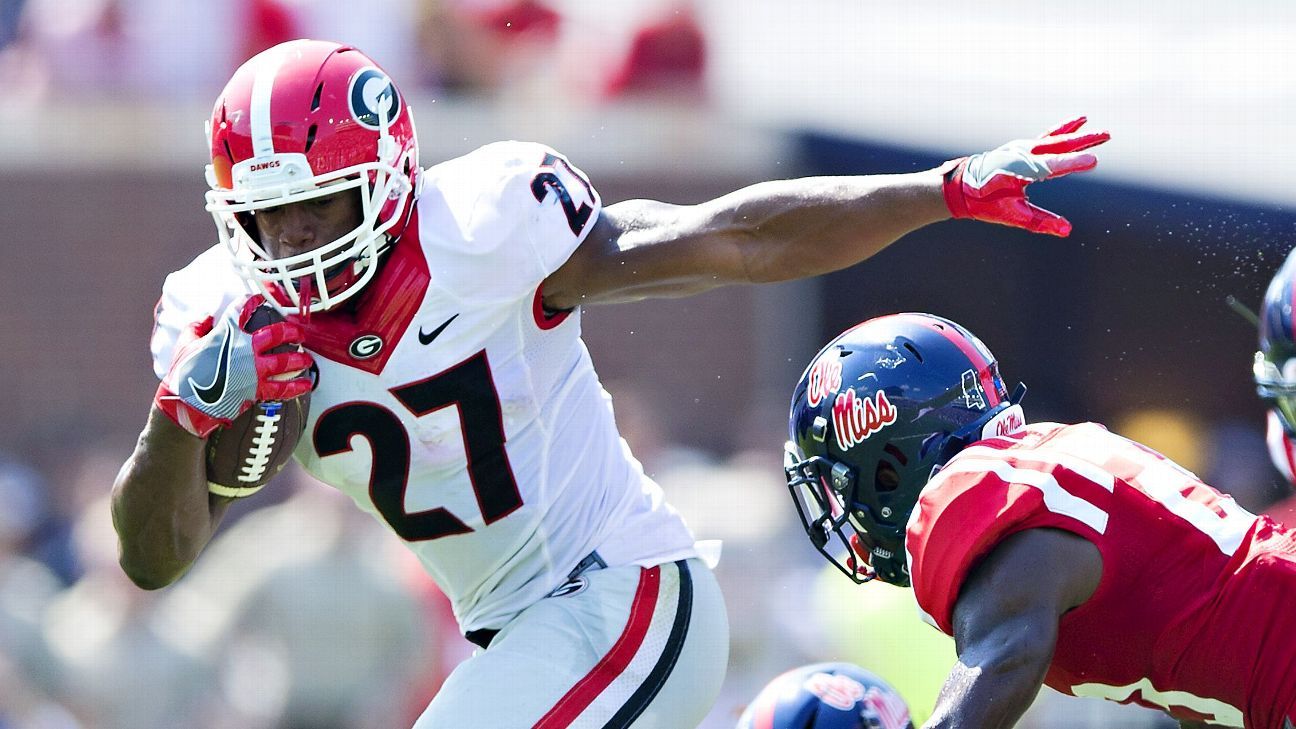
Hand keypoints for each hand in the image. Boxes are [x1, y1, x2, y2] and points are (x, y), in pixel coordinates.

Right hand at [154, 295, 312, 437]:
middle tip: (298, 333)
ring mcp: (254, 371)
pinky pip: (283, 389)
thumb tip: (206, 317)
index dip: (252, 301)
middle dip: (291, 331)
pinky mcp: (257, 391)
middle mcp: (245, 349)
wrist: (185, 403)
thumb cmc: (182, 373)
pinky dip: (297, 387)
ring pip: (285, 361)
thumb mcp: (184, 343)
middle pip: (276, 334)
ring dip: (300, 359)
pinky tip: (307, 384)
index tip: (259, 298)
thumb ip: (196, 327)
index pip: (241, 310)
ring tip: (307, 359)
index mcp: (226, 334)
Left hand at [942, 117, 1109, 236]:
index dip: (1073, 163)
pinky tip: (1078, 121)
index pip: (1052, 166)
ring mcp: (1021, 148)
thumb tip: (1067, 230)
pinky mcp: (1022, 147)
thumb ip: (1040, 222)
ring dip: (1077, 134)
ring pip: (1055, 138)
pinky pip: (1047, 136)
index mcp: (1019, 170)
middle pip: (1058, 146)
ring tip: (1100, 130)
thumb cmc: (985, 202)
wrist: (961, 186)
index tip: (1094, 160)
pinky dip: (1063, 129)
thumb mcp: (1011, 215)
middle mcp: (1021, 154)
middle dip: (1083, 141)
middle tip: (1106, 135)